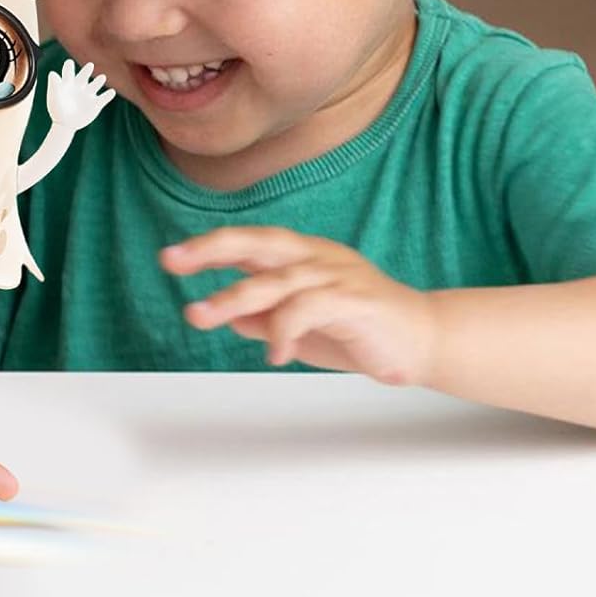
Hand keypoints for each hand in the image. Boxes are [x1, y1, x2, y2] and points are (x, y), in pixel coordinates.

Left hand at [45, 58, 114, 130]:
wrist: (65, 124)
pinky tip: (111, 92)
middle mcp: (79, 87)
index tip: (69, 63)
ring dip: (99, 81)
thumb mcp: (54, 97)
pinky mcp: (96, 104)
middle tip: (90, 65)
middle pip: (84, 76)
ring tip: (102, 77)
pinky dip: (108, 95)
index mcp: (68, 83)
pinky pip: (104, 98)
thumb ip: (54, 85)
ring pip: (95, 85)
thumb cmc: (57, 109)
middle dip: (87, 70)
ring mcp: (88, 95)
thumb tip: (52, 73)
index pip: (68, 71)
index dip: (68, 67)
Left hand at [161, 228, 439, 385]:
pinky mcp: (356, 300)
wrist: (424, 343)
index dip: (209, 247)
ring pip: (276, 278)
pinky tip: (274, 354)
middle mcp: (316, 257)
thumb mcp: (302, 328)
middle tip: (172, 261)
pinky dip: (284, 329)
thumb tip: (230, 318)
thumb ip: (267, 318)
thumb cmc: (359, 332)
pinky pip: (309, 307)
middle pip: (258, 243)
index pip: (248, 243)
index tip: (170, 258)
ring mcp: (337, 275)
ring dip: (234, 298)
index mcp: (302, 256)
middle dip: (211, 249)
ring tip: (200, 316)